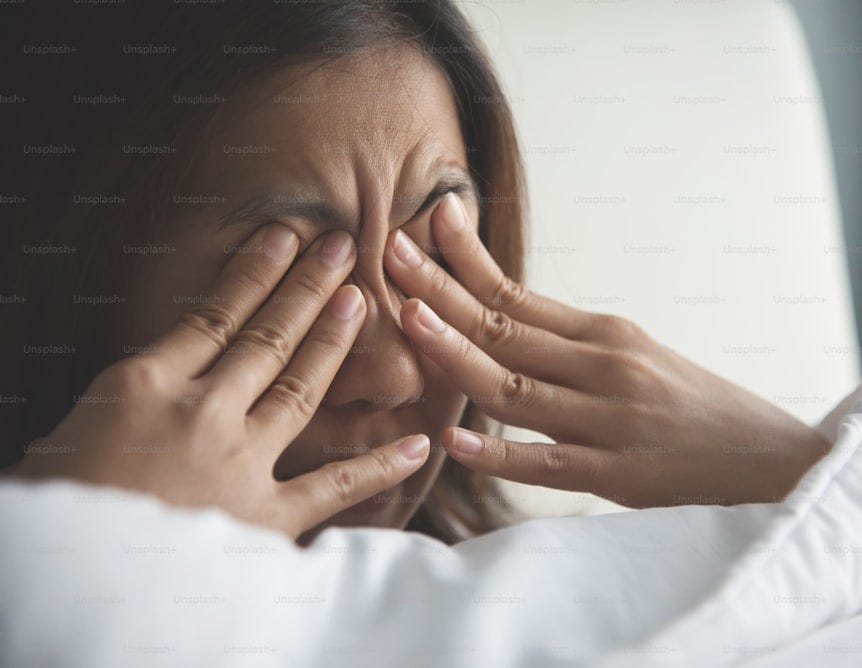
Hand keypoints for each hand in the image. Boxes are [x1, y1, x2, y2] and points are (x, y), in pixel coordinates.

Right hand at [9, 225, 429, 538]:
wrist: (70, 585)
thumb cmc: (60, 508)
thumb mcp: (71, 436)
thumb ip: (128, 402)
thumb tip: (157, 380)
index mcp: (144, 387)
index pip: (212, 316)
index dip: (254, 273)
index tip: (284, 238)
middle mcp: (200, 413)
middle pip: (266, 338)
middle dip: (307, 289)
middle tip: (341, 247)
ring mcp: (239, 463)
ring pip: (300, 388)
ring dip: (334, 342)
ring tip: (361, 300)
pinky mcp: (265, 518)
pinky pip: (335, 486)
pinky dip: (380, 466)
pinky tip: (417, 443)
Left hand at [384, 193, 830, 507]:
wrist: (771, 459)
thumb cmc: (695, 408)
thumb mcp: (638, 357)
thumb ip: (571, 344)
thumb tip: (504, 323)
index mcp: (606, 333)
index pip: (519, 293)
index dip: (467, 259)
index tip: (428, 220)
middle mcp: (604, 365)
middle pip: (506, 327)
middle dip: (442, 289)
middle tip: (389, 250)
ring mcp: (609, 419)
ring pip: (516, 387)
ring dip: (458, 351)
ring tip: (407, 319)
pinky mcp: (617, 474)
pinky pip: (547, 463)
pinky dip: (500, 452)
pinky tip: (455, 439)